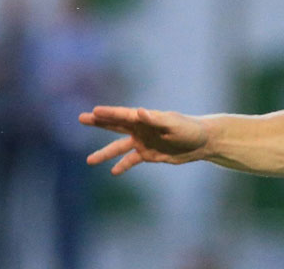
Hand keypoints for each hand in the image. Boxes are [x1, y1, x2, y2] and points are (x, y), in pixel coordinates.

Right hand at [79, 106, 208, 174]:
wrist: (202, 142)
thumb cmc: (189, 129)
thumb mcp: (173, 124)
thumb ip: (155, 119)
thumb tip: (139, 112)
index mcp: (146, 118)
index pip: (123, 115)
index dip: (108, 113)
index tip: (93, 111)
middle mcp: (141, 128)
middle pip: (116, 125)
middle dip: (99, 122)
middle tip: (81, 118)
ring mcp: (143, 141)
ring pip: (119, 147)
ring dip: (105, 153)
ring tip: (89, 161)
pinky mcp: (149, 154)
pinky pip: (131, 160)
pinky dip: (122, 165)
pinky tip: (113, 172)